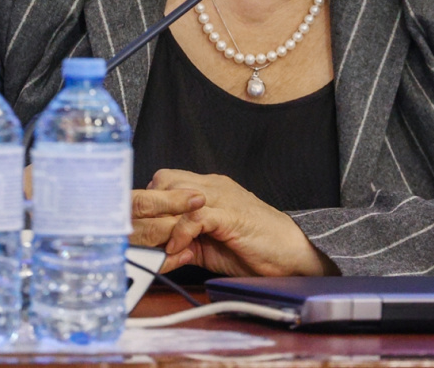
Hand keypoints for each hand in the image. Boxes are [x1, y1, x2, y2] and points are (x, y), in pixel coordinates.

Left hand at [145, 169, 337, 277]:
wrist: (293, 253)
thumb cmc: (255, 249)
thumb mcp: (210, 245)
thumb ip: (185, 242)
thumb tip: (157, 252)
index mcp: (210, 188)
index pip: (165, 181)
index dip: (150, 204)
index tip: (140, 229)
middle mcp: (214, 186)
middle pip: (164, 181)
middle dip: (148, 211)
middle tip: (143, 238)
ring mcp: (223, 198)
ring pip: (175, 193)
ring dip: (160, 222)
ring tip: (157, 245)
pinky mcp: (231, 216)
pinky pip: (194, 217)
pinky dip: (180, 234)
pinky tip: (177, 250)